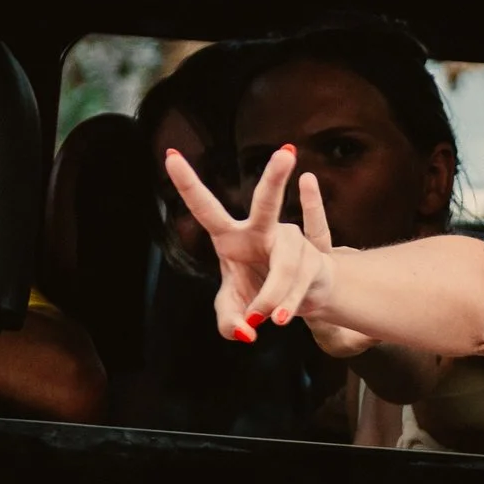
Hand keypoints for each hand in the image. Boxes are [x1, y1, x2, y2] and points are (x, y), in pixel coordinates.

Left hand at [164, 142, 355, 345]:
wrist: (296, 302)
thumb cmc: (255, 298)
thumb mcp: (233, 314)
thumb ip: (229, 323)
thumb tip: (246, 331)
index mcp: (230, 237)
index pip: (206, 208)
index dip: (187, 184)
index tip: (170, 156)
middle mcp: (262, 230)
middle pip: (267, 203)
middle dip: (275, 178)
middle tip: (287, 152)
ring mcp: (290, 240)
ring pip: (283, 267)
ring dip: (272, 298)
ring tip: (272, 321)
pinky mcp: (313, 256)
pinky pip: (298, 283)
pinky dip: (288, 304)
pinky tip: (284, 316)